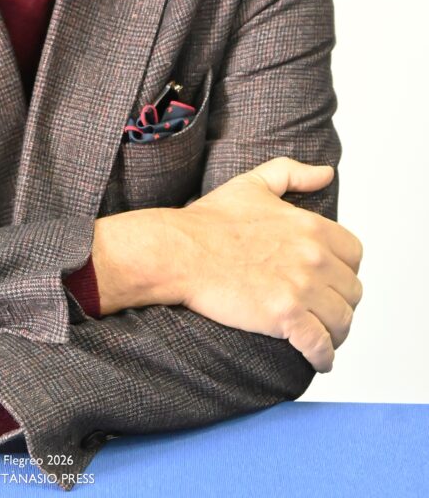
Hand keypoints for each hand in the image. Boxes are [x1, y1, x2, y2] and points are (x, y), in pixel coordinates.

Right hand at [166, 157, 363, 371]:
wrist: (180, 251)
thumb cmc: (210, 221)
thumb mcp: (253, 184)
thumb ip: (293, 173)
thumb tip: (325, 173)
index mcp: (311, 226)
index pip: (354, 254)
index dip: (344, 268)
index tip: (331, 279)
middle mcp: (314, 257)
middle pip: (352, 291)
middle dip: (340, 302)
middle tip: (323, 310)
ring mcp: (301, 288)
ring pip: (342, 320)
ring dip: (336, 332)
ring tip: (323, 335)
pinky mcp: (284, 317)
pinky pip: (321, 345)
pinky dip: (323, 356)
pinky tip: (319, 359)